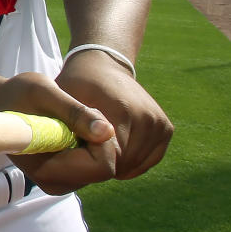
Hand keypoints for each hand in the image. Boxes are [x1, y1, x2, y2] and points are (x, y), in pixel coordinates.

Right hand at [0, 72, 121, 195]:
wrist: (1, 103)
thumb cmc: (18, 94)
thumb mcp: (46, 93)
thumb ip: (76, 113)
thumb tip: (107, 132)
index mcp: (47, 171)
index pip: (101, 167)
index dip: (101, 140)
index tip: (85, 116)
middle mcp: (55, 183)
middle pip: (104, 168)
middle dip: (99, 139)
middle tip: (77, 114)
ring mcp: (61, 181)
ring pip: (101, 165)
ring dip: (94, 140)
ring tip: (69, 120)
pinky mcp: (65, 176)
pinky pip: (95, 162)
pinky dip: (89, 143)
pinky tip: (69, 129)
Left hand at [56, 49, 173, 179]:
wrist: (102, 66)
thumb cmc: (76, 84)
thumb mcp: (64, 96)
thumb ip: (76, 117)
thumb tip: (102, 136)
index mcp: (122, 110)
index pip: (110, 159)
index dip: (88, 163)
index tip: (75, 153)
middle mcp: (146, 117)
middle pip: (123, 163)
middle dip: (101, 165)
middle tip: (83, 152)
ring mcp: (159, 123)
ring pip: (136, 163)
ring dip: (116, 163)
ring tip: (97, 148)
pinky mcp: (166, 128)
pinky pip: (149, 159)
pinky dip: (131, 161)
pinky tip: (114, 150)